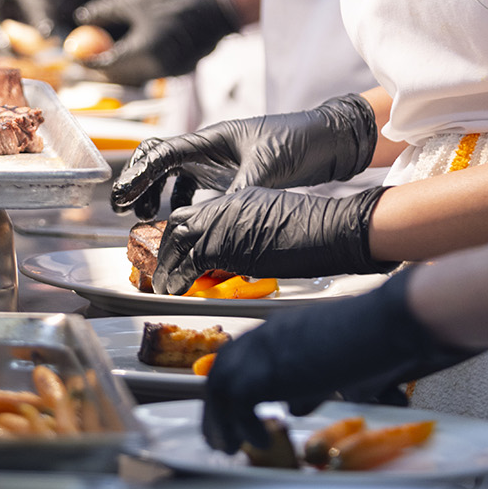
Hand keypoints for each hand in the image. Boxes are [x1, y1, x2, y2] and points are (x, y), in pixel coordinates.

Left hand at [74, 0, 238, 85]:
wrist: (215, 8)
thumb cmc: (173, 1)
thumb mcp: (134, 1)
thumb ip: (105, 11)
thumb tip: (81, 18)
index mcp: (144, 51)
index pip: (106, 64)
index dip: (87, 61)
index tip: (74, 55)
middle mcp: (156, 68)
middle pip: (118, 76)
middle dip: (99, 68)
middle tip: (83, 59)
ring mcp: (169, 72)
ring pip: (133, 76)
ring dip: (117, 67)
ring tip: (103, 53)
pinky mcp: (178, 71)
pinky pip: (148, 72)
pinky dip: (135, 65)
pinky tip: (129, 51)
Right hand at [110, 93, 377, 217]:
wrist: (330, 138)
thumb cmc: (300, 141)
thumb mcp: (268, 168)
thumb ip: (240, 192)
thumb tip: (216, 221)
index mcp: (211, 139)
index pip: (162, 155)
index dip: (137, 177)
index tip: (121, 198)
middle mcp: (210, 147)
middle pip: (159, 159)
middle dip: (139, 181)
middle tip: (125, 208)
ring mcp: (220, 159)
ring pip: (175, 172)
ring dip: (157, 191)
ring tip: (148, 217)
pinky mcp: (233, 171)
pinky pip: (195, 182)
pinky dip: (181, 197)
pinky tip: (183, 215)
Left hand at [154, 185, 395, 294]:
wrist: (328, 227)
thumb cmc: (315, 230)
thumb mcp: (274, 226)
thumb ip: (248, 236)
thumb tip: (236, 258)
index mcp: (238, 198)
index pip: (198, 214)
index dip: (182, 233)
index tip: (174, 249)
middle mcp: (224, 206)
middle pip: (180, 223)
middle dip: (165, 246)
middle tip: (158, 266)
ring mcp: (221, 222)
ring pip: (177, 241)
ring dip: (165, 264)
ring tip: (160, 282)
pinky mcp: (221, 244)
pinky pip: (187, 263)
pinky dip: (175, 278)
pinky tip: (173, 289)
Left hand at [201, 268, 479, 452]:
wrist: (385, 322)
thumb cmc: (373, 338)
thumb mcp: (332, 364)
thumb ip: (310, 383)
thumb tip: (296, 406)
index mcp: (278, 331)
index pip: (237, 357)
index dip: (230, 387)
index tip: (230, 413)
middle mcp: (265, 337)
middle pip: (223, 371)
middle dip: (217, 408)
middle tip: (221, 437)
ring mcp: (265, 351)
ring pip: (222, 387)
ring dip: (222, 421)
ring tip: (230, 446)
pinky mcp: (271, 370)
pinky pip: (240, 403)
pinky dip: (245, 426)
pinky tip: (260, 440)